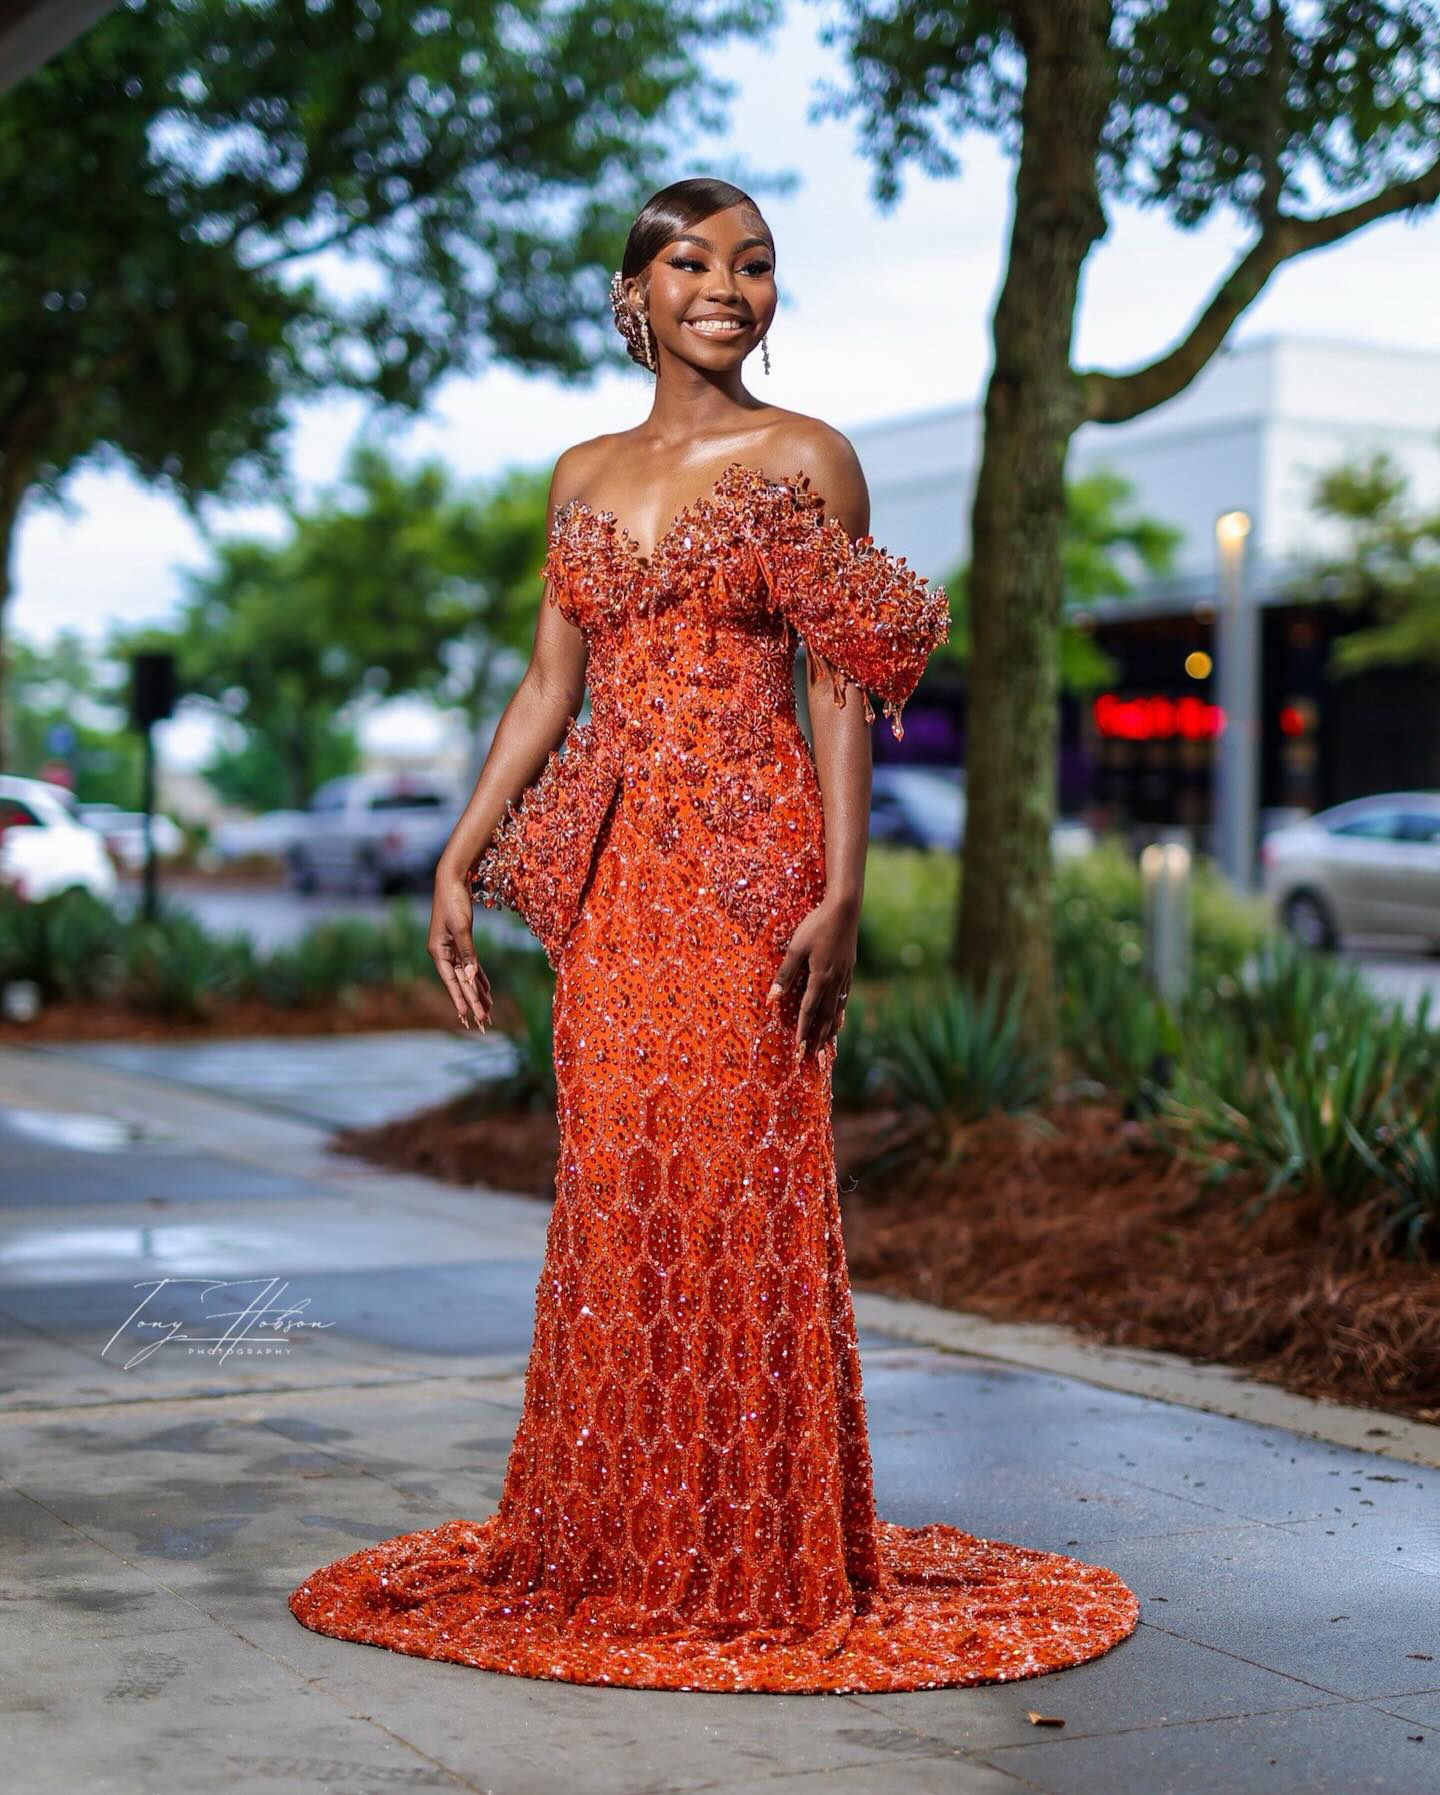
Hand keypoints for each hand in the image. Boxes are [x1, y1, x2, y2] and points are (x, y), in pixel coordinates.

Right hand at [429, 873, 492, 1030]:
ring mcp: (451, 949)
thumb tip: (471, 977)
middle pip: (461, 983)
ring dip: (478, 994)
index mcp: (438, 952)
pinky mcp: (460, 943)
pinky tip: (487, 991)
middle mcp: (443, 954)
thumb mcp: (462, 928)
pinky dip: (479, 978)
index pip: (453, 982)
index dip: (462, 1001)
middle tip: (484, 1023)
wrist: (451, 880)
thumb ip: (467, 954)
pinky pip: (471, 966)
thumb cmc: (454, 902)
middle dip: (473, 1003)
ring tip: (489, 1012)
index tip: (469, 1019)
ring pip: (467, 977)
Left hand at [767, 894, 856, 1058]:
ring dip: (830, 1029)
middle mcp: (835, 981)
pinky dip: (840, 1012)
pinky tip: (839, 1017)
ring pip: (837, 1009)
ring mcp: (845, 975)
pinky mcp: (850, 969)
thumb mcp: (795, 948)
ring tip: (827, 1046)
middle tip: (813, 1058)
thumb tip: (771, 1000)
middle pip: (825, 1017)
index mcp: (820, 977)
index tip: (798, 1051)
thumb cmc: (816, 925)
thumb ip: (784, 975)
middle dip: (818, 1039)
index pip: (808, 1011)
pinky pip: (844, 997)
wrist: (844, 909)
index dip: (803, 1032)